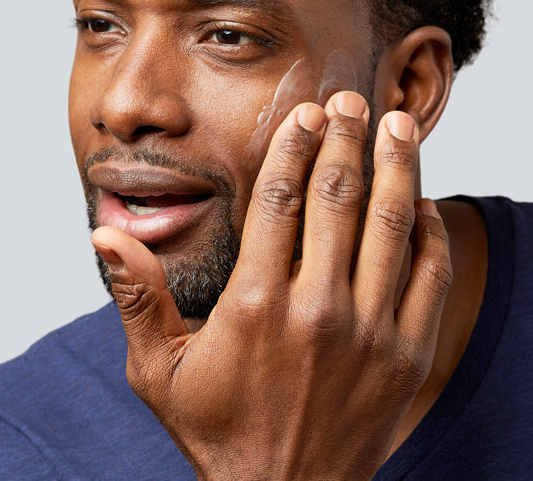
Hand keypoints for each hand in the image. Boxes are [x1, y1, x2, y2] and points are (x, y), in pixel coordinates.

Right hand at [92, 91, 452, 479]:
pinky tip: (419, 200)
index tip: (307, 114)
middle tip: (354, 101)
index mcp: (254, 305)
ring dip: (396, 167)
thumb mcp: (159, 371)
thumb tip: (103, 235)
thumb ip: (139, 298)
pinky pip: (429, 276)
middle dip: (348, 139)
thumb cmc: (218, 431)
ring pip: (390, 226)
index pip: (280, 200)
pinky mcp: (407, 355)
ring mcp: (369, 332)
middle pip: (339, 198)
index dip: (295, 147)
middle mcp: (316, 310)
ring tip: (397, 125)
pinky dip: (429, 231)